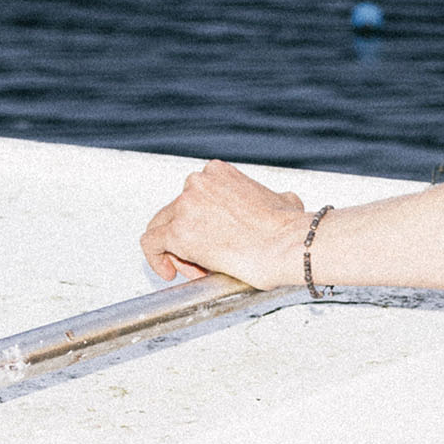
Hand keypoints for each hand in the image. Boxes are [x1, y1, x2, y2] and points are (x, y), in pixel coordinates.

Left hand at [141, 162, 308, 289]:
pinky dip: (156, 259)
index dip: (201, 222)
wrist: (290, 245)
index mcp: (218, 172)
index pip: (194, 197)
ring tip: (197, 270)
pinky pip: (151, 244)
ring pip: (163, 229)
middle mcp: (197, 183)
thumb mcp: (285, 201)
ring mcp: (185, 206)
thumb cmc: (291, 230)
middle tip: (203, 259)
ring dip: (177, 251)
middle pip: (175, 213)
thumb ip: (272, 200)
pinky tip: (168, 272)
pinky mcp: (177, 233)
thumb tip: (279, 204)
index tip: (212, 240)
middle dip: (188, 238)